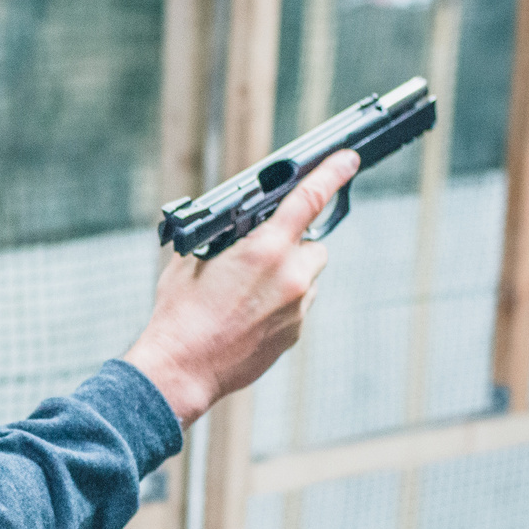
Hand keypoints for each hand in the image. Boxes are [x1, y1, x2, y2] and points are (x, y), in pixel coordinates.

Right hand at [124, 149, 359, 426]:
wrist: (182, 368)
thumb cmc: (180, 314)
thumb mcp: (194, 259)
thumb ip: (225, 237)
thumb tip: (238, 226)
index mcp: (264, 249)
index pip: (308, 200)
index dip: (331, 174)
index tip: (347, 160)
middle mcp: (290, 276)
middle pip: (313, 246)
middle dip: (294, 245)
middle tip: (261, 254)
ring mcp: (296, 309)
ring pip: (306, 278)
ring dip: (287, 276)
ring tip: (246, 293)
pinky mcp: (294, 333)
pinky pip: (297, 306)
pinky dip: (281, 304)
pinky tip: (248, 316)